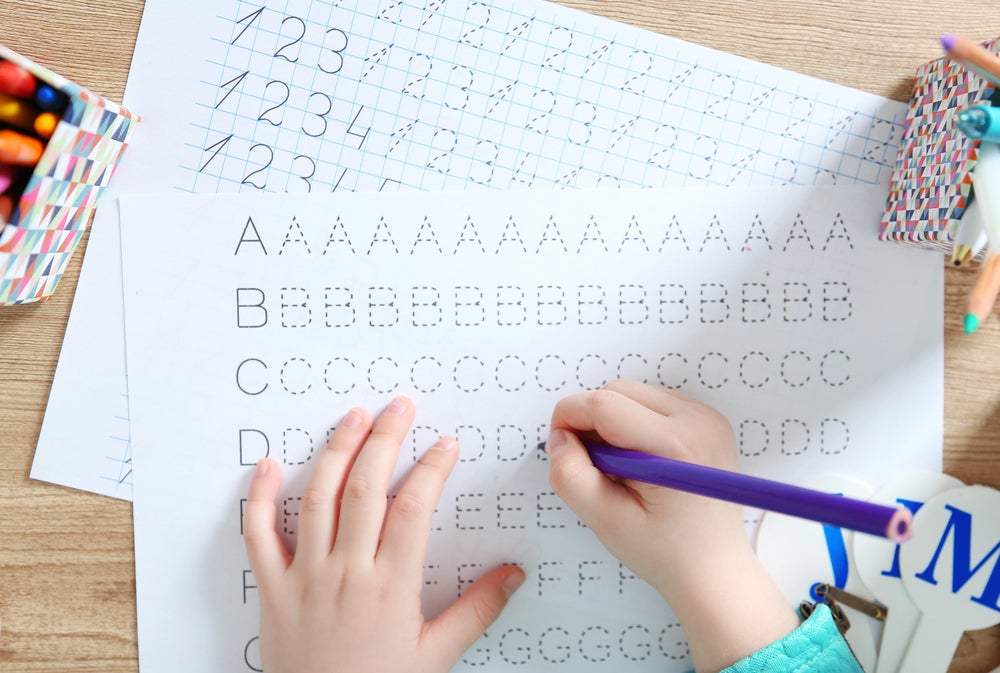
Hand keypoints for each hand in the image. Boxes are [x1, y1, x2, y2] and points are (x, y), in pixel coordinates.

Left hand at [243, 396, 524, 672]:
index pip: (413, 508)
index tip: (445, 445)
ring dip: (336, 450)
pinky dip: (260, 497)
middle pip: (367, 487)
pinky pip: (259, 534)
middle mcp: (346, 571)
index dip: (432, 469)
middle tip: (399, 407)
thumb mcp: (436, 654)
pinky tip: (268, 466)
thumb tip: (513, 574)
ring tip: (352, 417)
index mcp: (390, 586)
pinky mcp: (273, 587)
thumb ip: (476, 610)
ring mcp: (305, 576)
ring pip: (319, 497)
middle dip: (386, 438)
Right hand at [545, 380, 797, 671]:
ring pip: (634, 394)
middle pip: (618, 391)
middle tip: (593, 468)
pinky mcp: (708, 421)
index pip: (604, 404)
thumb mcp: (605, 521)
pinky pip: (653, 403)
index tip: (560, 448)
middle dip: (591, 421)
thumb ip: (570, 475)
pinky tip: (639, 462)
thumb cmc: (664, 554)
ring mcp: (707, 418)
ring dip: (613, 422)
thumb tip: (559, 437)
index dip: (568, 418)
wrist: (714, 572)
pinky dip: (634, 424)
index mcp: (675, 445)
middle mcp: (698, 420)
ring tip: (620, 470)